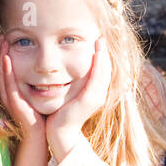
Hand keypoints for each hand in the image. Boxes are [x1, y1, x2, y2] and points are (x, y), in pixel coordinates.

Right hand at [0, 39, 43, 137]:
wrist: (40, 133)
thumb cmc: (38, 113)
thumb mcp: (33, 92)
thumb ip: (32, 80)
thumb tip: (39, 66)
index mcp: (10, 90)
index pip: (3, 68)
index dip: (1, 53)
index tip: (3, 39)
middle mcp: (6, 93)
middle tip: (0, 36)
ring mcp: (9, 98)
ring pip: (1, 74)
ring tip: (1, 42)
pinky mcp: (14, 103)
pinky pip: (8, 84)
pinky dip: (6, 71)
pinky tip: (6, 58)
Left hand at [47, 39, 109, 159]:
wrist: (59, 131)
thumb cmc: (61, 111)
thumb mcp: (69, 92)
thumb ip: (73, 81)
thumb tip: (68, 66)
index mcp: (95, 91)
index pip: (103, 69)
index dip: (103, 54)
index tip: (99, 38)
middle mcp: (99, 93)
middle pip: (107, 68)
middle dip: (105, 51)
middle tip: (102, 34)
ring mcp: (97, 97)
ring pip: (104, 71)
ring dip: (103, 54)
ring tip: (101, 39)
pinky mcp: (91, 99)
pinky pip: (97, 78)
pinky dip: (98, 64)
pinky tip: (96, 52)